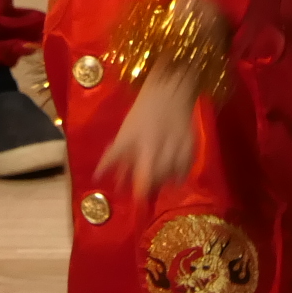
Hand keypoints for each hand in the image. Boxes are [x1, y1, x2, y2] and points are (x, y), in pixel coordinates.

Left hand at [96, 65, 199, 199]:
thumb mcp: (124, 134)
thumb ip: (113, 158)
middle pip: (161, 180)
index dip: (141, 192)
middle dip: (151, 187)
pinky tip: (172, 174)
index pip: (146, 178)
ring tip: (156, 180)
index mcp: (148, 147)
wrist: (169, 92)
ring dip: (164, 182)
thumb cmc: (142, 114)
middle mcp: (167, 150)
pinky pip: (187, 168)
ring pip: (175, 177)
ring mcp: (182, 149)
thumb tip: (97, 177)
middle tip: (143, 190)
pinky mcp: (193, 147)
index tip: (136, 200)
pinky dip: (179, 174)